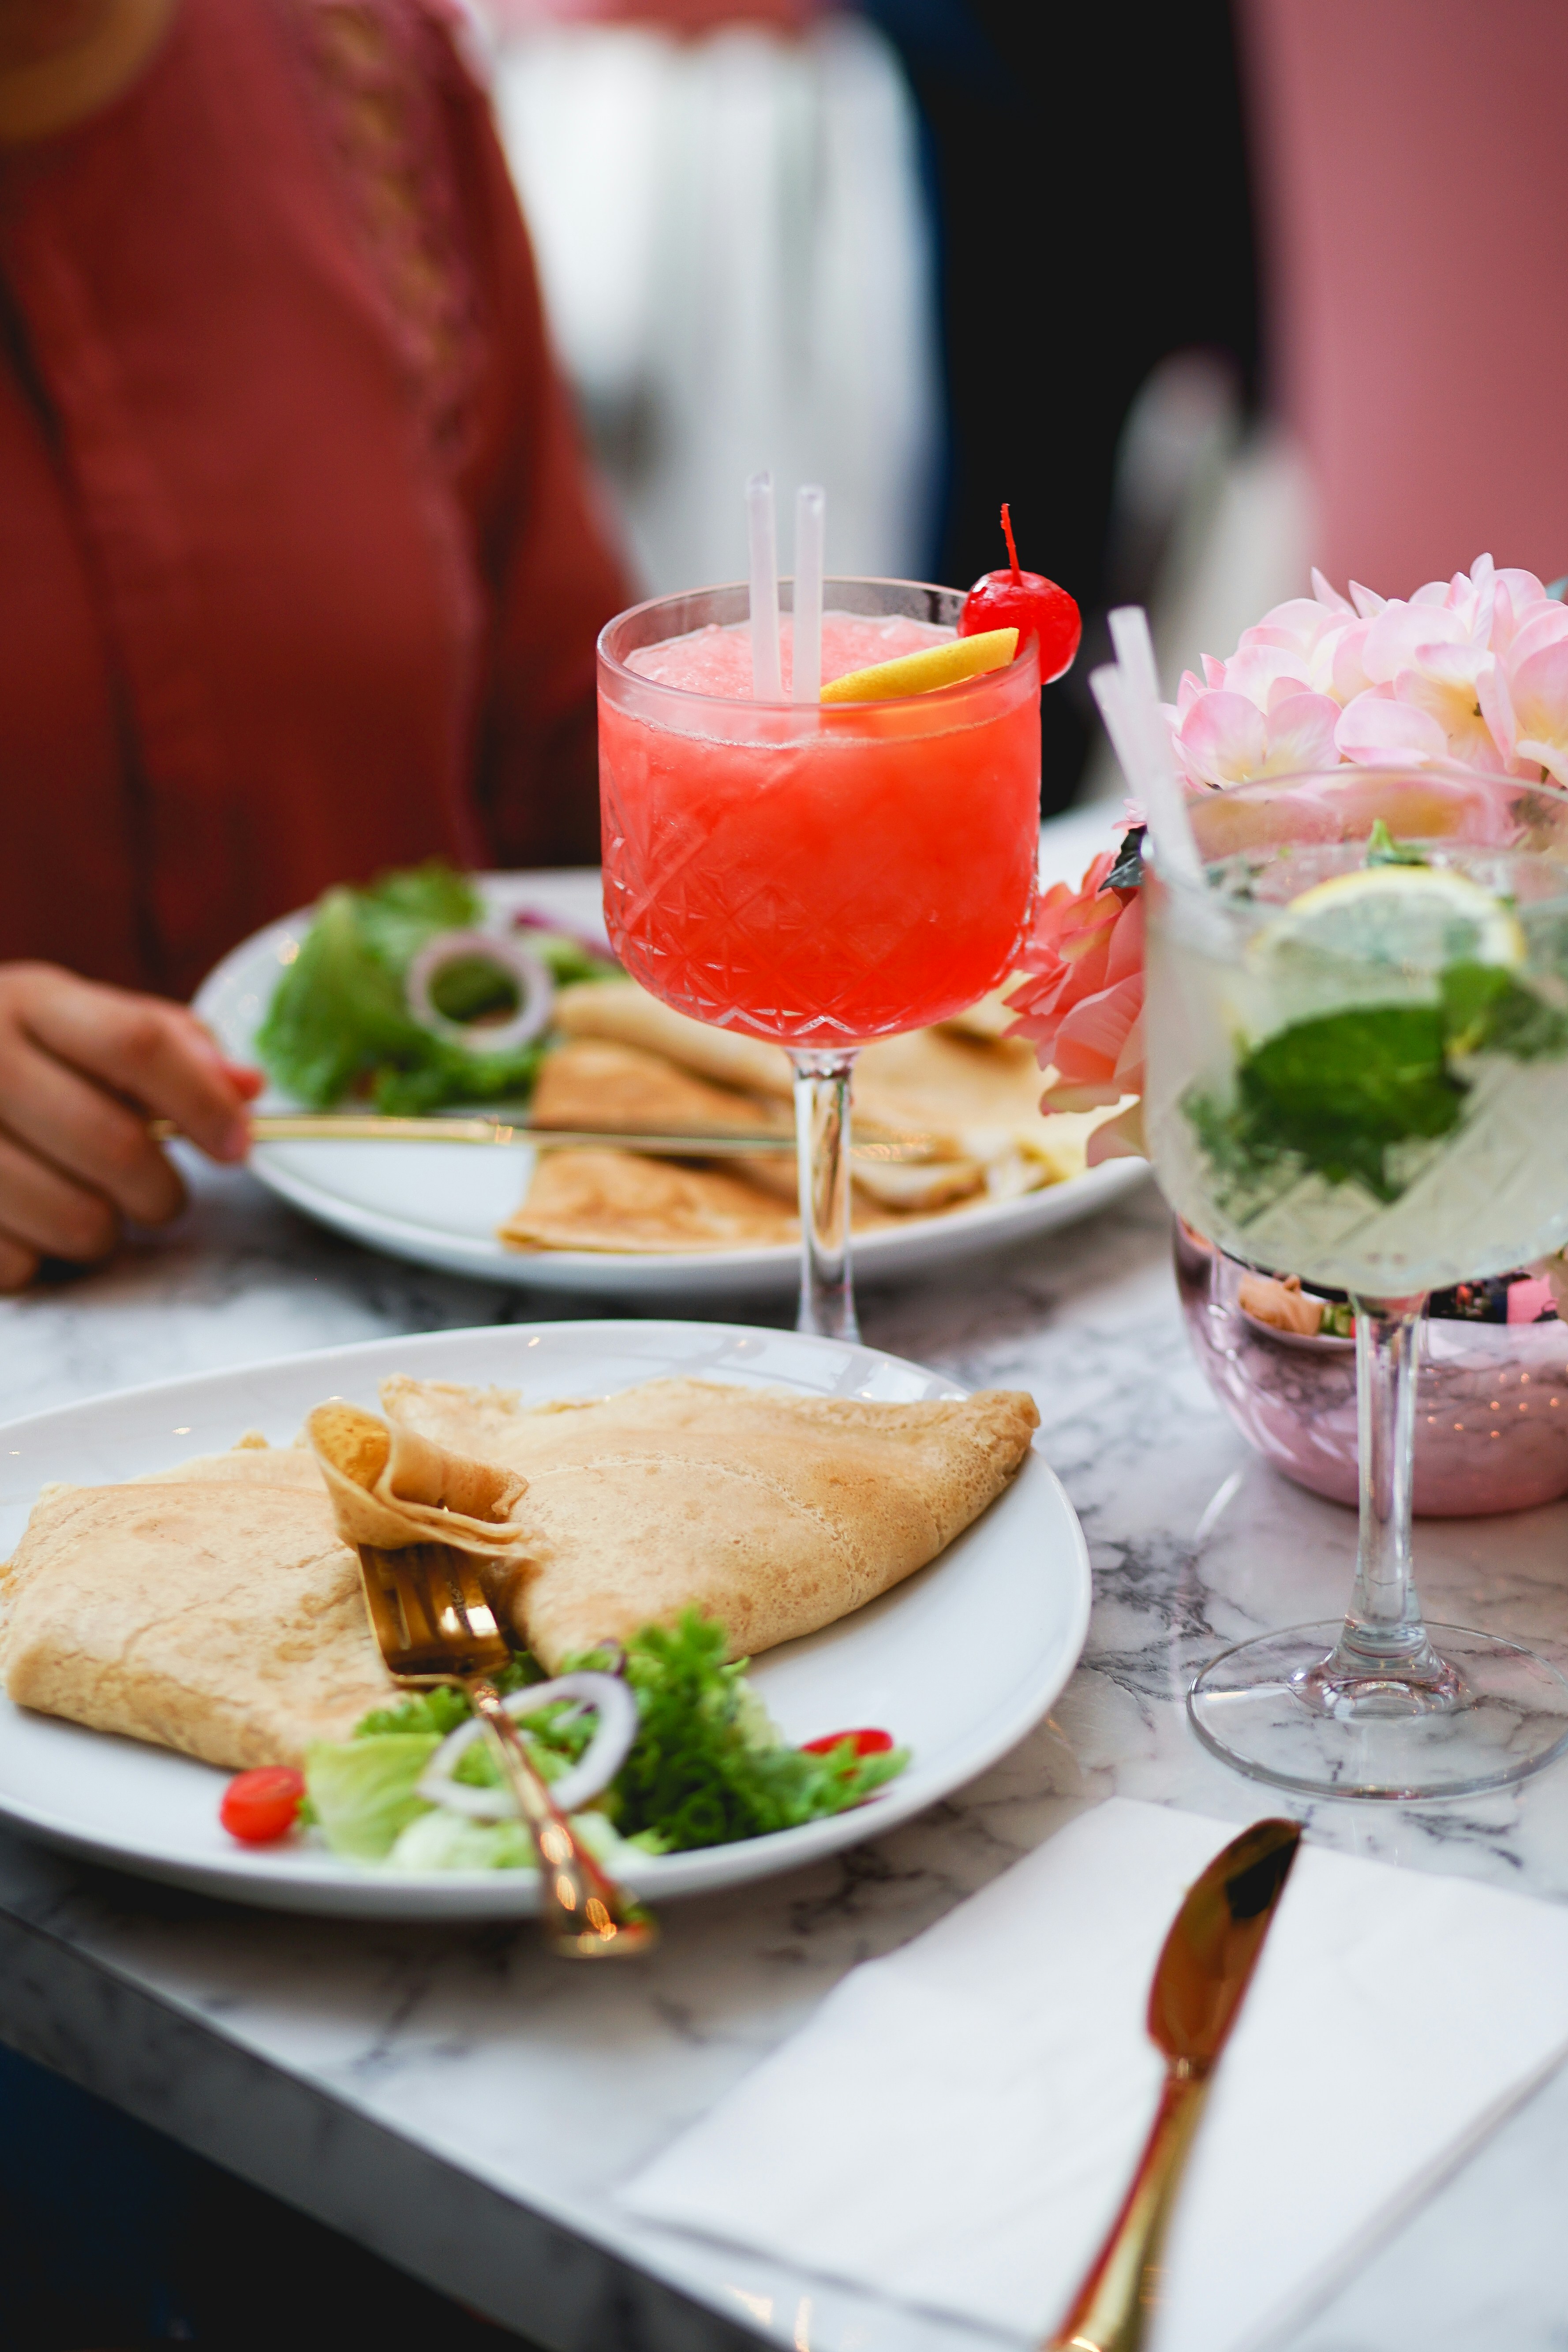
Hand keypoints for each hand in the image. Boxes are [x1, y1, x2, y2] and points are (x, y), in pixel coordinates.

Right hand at [0, 963, 260, 1289]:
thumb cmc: (18, 1054)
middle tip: (159, 1195)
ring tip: (88, 1207)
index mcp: (30, 1003)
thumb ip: (172, 1046)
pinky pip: (21, 1265)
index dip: (204, 1102)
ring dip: (105, 1233)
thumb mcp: (82, 1023)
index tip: (237, 1144)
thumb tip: (246, 1087)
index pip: (137, 1045)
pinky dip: (41, 1259)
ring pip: (77, 1221)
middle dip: (162, 1191)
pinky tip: (28, 1222)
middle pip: (116, 1146)